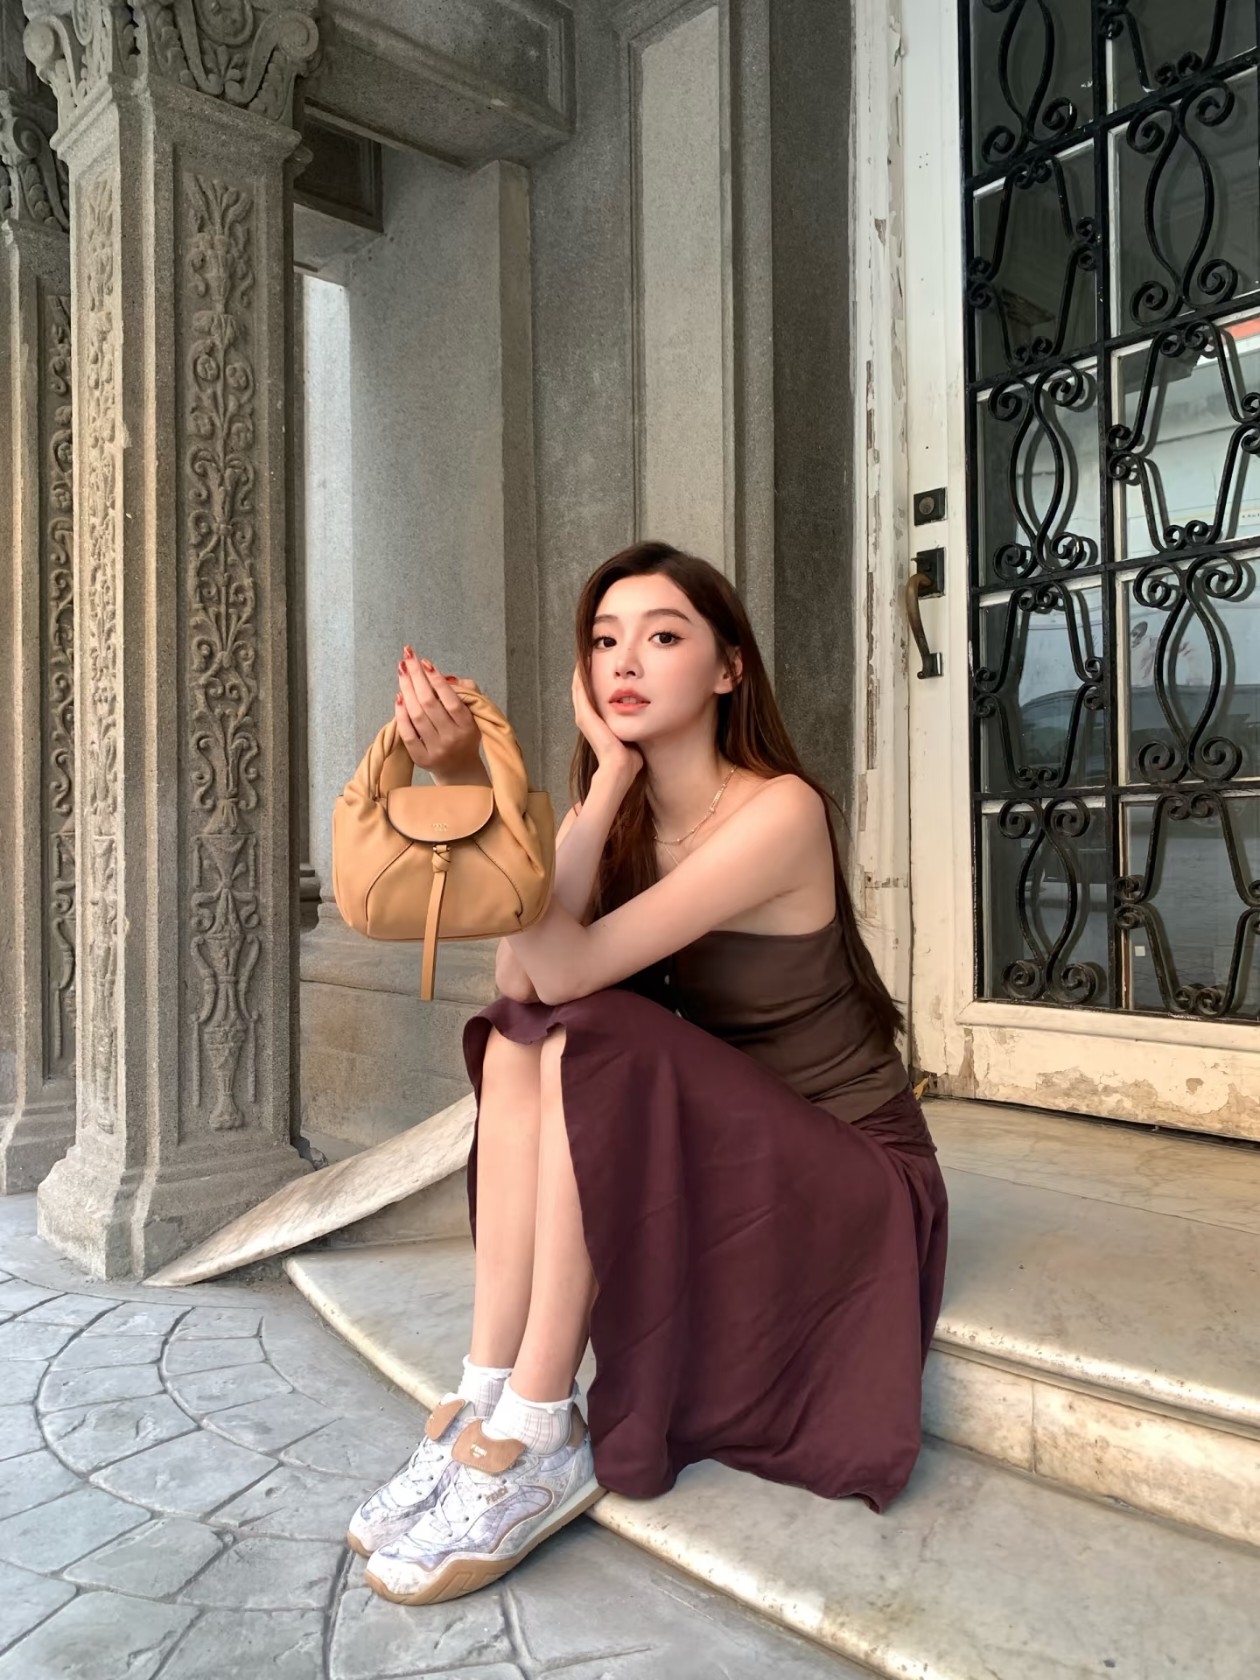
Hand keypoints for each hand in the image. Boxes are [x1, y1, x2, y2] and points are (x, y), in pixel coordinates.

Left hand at [394, 647, 483, 778]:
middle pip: (429, 703)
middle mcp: (452, 738)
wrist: (459, 769)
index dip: (436, 679)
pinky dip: (401, 714)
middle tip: (407, 658)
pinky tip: (398, 696)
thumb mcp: (475, 713)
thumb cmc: (465, 734)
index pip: (451, 700)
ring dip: (406, 690)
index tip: (424, 662)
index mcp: (468, 726)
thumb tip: (446, 678)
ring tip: (402, 672)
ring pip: (416, 716)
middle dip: (416, 677)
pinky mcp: (421, 758)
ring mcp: (436, 750)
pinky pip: (407, 733)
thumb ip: (467, 692)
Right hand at [572, 660, 642, 784]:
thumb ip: (633, 729)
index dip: (596, 683)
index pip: (594, 699)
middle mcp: (588, 719)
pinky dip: (580, 678)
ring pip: (580, 689)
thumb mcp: (630, 738)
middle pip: (584, 691)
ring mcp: (584, 718)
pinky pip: (581, 692)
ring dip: (582, 672)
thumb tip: (644, 725)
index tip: (602, 668)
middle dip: (587, 673)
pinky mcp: (584, 717)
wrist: (621, 768)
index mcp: (597, 724)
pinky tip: (582, 665)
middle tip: (588, 654)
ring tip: (584, 655)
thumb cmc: (629, 759)